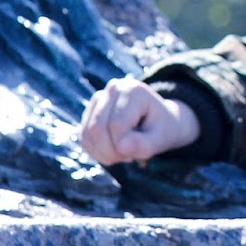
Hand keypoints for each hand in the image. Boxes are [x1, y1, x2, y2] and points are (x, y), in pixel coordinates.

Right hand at [79, 77, 199, 165]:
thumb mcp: (161, 139)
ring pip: (87, 134)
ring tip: (123, 153)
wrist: (159, 121)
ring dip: (104, 154)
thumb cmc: (162, 129)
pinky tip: (114, 151)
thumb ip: (145, 144)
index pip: (116, 125)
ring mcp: (100, 97)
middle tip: (129, 156)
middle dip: (111, 152)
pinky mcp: (91, 110)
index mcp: (134, 91)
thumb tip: (122, 147)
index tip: (139, 151)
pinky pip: (84, 137)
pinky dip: (96, 152)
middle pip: (97, 128)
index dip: (123, 146)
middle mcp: (114, 88)